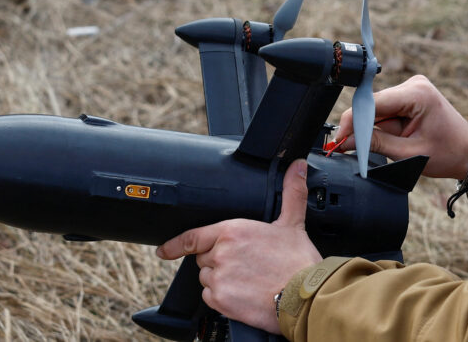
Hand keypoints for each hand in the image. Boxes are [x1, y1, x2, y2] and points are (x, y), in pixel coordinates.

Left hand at [156, 159, 320, 332]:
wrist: (303, 297)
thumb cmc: (298, 262)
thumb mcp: (293, 223)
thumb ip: (292, 193)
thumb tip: (297, 167)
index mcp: (233, 231)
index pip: (193, 237)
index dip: (175, 244)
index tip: (164, 250)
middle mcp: (221, 253)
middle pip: (205, 258)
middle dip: (219, 261)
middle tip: (246, 265)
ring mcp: (218, 277)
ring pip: (207, 279)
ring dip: (221, 280)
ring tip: (247, 280)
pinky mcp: (220, 300)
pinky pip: (211, 298)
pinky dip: (223, 298)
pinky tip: (243, 294)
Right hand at [332, 75, 467, 179]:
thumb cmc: (447, 153)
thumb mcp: (408, 153)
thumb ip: (375, 144)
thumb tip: (346, 141)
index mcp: (417, 94)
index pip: (374, 103)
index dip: (354, 121)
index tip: (339, 138)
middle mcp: (414, 84)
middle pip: (374, 105)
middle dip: (364, 127)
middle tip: (352, 147)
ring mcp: (413, 88)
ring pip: (379, 109)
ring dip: (378, 128)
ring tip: (393, 145)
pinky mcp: (410, 96)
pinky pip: (387, 110)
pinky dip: (385, 125)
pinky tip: (395, 137)